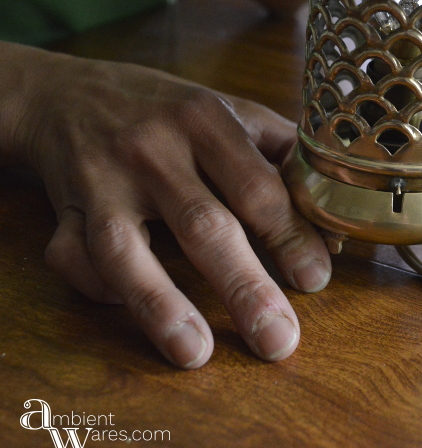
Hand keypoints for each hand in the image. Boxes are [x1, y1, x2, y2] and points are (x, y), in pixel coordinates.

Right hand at [6, 43, 330, 367]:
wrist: (67, 94)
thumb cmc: (170, 111)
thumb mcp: (232, 113)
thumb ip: (284, 160)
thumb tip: (334, 230)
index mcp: (206, 120)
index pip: (258, 188)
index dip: (291, 236)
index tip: (314, 278)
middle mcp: (152, 149)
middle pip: (203, 225)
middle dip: (244, 287)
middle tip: (278, 339)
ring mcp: (100, 181)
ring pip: (127, 251)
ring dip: (162, 306)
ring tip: (195, 353)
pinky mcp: (62, 210)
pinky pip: (73, 258)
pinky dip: (97, 287)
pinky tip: (127, 305)